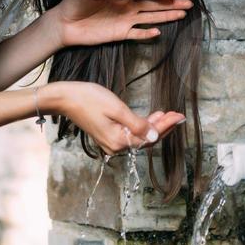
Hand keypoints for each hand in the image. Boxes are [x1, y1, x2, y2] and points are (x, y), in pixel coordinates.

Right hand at [49, 81, 185, 156]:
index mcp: (119, 141)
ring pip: (139, 137)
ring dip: (154, 126)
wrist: (65, 98)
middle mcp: (115, 147)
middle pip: (146, 140)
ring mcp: (110, 143)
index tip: (180, 116)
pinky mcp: (107, 136)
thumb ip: (137, 124)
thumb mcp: (117, 108)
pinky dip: (142, 126)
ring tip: (168, 115)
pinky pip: (130, 135)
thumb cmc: (89, 99)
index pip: (150, 137)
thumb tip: (155, 136)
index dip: (167, 126)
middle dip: (164, 127)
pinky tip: (150, 118)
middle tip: (178, 115)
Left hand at [52, 0, 193, 48]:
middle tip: (188, 4)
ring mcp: (124, 19)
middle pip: (153, 4)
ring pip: (149, 17)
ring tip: (182, 14)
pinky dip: (146, 33)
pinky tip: (158, 32)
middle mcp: (126, 5)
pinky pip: (136, 33)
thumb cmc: (74, 2)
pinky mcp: (119, 33)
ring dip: (165, 16)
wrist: (63, 23)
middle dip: (171, 4)